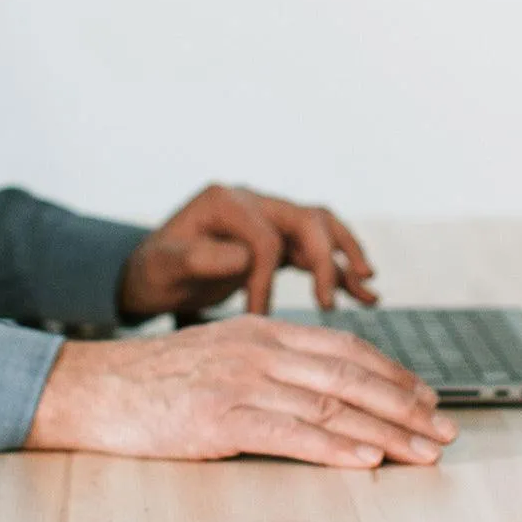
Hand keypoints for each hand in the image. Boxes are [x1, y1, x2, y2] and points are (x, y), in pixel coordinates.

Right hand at [26, 316, 457, 466]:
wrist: (89, 388)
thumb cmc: (155, 382)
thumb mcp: (221, 357)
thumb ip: (270, 368)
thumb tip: (321, 395)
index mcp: (264, 333)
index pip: (346, 351)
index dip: (395, 375)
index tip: (428, 399)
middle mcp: (259, 350)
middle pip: (351, 379)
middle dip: (407, 407)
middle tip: (445, 431)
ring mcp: (239, 382)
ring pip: (330, 406)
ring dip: (386, 432)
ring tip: (424, 453)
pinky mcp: (217, 418)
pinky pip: (288, 435)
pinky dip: (334, 449)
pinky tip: (367, 462)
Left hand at [118, 184, 377, 317]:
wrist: (154, 273)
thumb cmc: (156, 271)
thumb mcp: (164, 266)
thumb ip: (198, 259)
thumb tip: (243, 258)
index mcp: (226, 202)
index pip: (263, 238)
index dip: (265, 280)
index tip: (257, 319)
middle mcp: (254, 202)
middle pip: (306, 220)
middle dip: (324, 261)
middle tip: (328, 303)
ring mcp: (271, 219)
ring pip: (322, 228)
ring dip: (346, 256)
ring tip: (367, 286)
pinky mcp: (281, 240)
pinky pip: (319, 250)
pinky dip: (341, 270)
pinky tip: (364, 293)